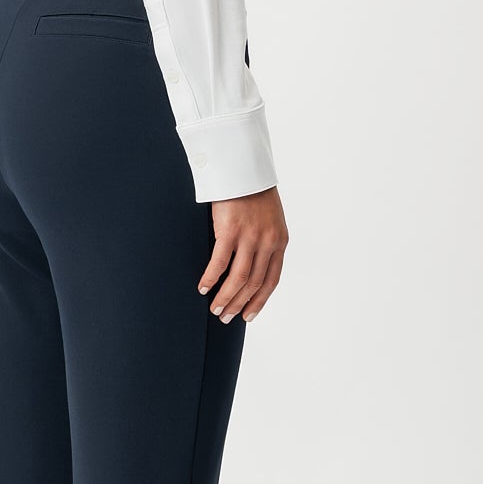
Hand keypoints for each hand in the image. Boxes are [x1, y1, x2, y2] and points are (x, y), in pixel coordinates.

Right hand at [198, 185, 287, 322]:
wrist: (244, 166)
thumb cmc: (253, 192)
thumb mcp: (269, 219)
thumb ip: (265, 241)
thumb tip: (252, 264)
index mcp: (279, 241)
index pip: (271, 280)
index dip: (259, 301)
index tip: (248, 315)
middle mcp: (268, 242)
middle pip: (254, 283)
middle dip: (239, 304)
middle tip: (225, 317)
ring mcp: (250, 237)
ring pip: (239, 278)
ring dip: (225, 297)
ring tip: (214, 309)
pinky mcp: (230, 230)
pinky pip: (220, 262)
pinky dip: (211, 278)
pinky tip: (203, 287)